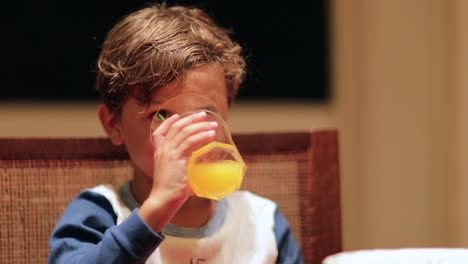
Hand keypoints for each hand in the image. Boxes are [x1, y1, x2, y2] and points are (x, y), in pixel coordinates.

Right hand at [139, 111, 217, 231]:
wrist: (163, 200)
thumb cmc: (171, 194)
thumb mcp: (177, 178)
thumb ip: (188, 173)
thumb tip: (203, 177)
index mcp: (159, 154)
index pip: (159, 133)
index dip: (167, 123)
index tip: (176, 116)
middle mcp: (163, 150)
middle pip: (176, 127)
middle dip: (191, 119)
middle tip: (203, 115)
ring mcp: (169, 153)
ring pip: (185, 132)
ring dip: (201, 126)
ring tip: (213, 125)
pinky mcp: (177, 158)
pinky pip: (190, 141)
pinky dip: (202, 136)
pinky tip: (210, 134)